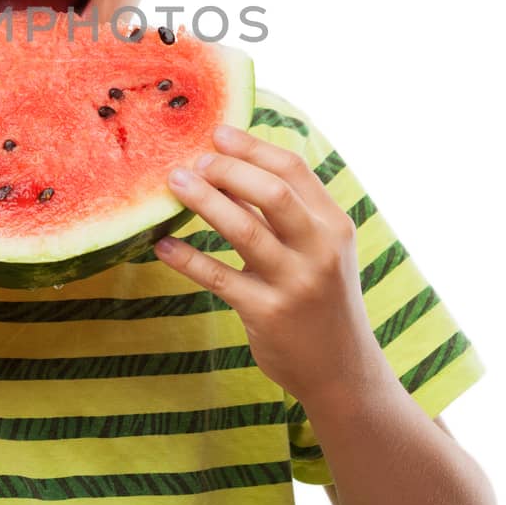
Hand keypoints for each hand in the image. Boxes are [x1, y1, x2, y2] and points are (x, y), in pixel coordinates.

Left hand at [156, 123, 387, 404]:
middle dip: (228, 169)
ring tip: (174, 184)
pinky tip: (163, 247)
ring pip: (245, 230)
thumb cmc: (321, 300)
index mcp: (334, 225)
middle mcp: (320, 249)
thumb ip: (289, 213)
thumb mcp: (320, 251)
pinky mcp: (268, 313)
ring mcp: (295, 283)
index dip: (252, 146)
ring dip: (205, 202)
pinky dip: (188, 259)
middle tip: (192, 161)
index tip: (217, 132)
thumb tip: (233, 167)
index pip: (293, 169)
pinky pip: (220, 278)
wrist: (342, 371)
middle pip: (273, 191)